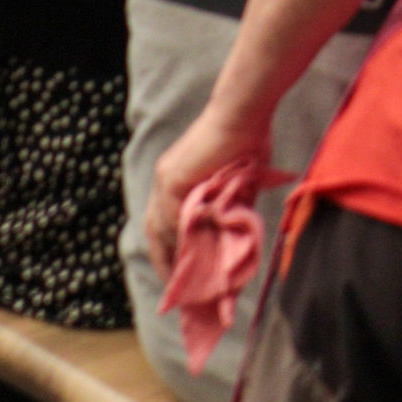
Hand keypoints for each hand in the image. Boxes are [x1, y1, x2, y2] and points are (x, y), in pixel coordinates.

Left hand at [146, 99, 270, 283]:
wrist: (243, 113)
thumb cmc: (247, 140)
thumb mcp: (236, 186)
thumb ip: (229, 211)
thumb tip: (230, 241)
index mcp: (176, 179)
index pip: (164, 223)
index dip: (170, 250)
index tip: (180, 275)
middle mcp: (165, 180)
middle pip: (154, 230)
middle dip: (163, 261)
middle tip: (177, 288)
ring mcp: (165, 179)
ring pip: (162, 228)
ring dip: (174, 256)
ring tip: (187, 281)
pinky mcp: (172, 179)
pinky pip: (172, 219)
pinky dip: (181, 240)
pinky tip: (193, 258)